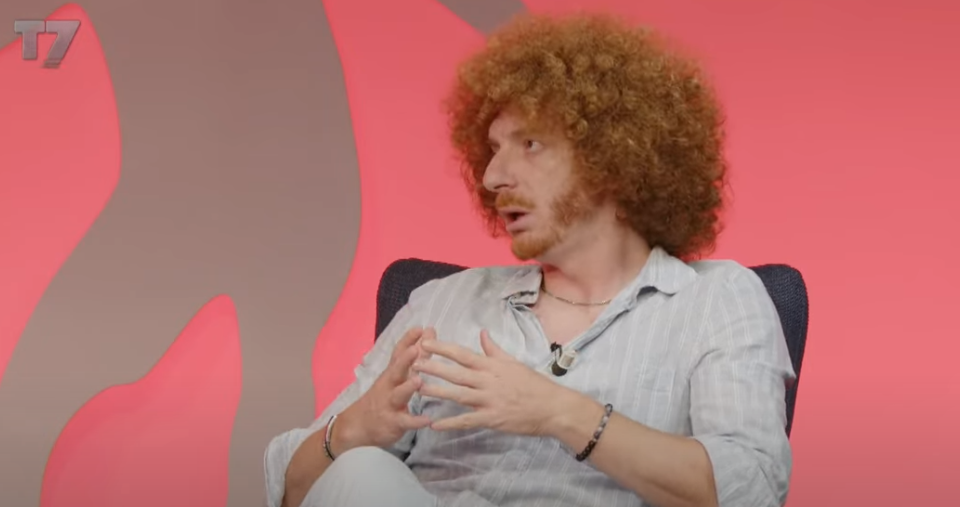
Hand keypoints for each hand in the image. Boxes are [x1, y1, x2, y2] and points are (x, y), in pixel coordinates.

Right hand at [336, 327, 432, 450]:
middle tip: (416, 349)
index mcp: (391, 373)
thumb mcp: (395, 376)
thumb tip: (428, 333)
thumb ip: (413, 356)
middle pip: (395, 370)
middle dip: (405, 359)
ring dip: (407, 387)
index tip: (420, 328)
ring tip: (418, 381)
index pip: (398, 353)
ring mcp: (390, 404)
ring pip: (398, 395)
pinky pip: (404, 422)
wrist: (357, 426)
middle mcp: (389, 386)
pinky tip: (427, 420)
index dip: (407, 340)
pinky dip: (415, 421)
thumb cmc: (382, 397)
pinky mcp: (393, 423)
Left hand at [413, 329, 566, 435]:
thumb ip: (494, 349)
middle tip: (413, 362)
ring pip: (458, 395)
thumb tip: (482, 332)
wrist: (552, 407)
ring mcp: (489, 401)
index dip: (443, 348)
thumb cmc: (533, 384)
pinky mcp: (492, 419)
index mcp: (492, 366)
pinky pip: (467, 421)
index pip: (463, 354)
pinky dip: (450, 423)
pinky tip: (434, 424)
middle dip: (434, 367)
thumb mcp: (513, 362)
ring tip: (417, 388)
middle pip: (456, 373)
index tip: (425, 343)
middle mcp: (488, 381)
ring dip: (437, 391)